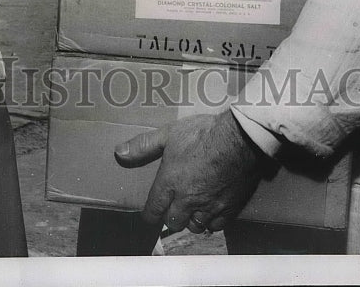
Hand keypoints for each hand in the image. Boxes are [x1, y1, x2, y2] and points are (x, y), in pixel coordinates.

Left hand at [114, 110, 269, 232]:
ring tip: (192, 209)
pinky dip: (211, 221)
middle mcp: (186, 200)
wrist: (240, 139)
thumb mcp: (170, 134)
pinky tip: (211, 210)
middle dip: (170, 215)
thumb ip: (144, 145)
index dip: (149, 214)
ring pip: (194, 226)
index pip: (152, 210)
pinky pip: (215, 226)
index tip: (150, 213)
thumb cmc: (203, 134)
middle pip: (172, 222)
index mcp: (169, 183)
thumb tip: (119, 153)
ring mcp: (208, 207)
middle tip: (173, 206)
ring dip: (190, 220)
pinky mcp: (228, 209)